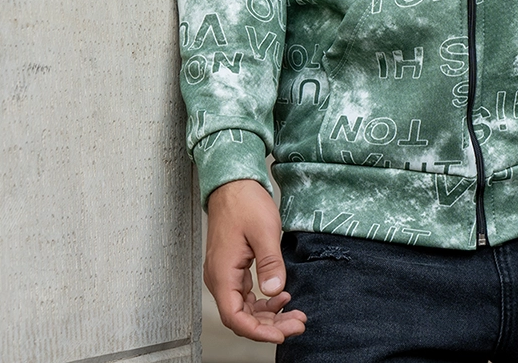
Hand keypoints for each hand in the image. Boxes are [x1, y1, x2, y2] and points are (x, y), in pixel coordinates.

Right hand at [205, 179, 306, 342]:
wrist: (233, 183)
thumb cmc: (244, 202)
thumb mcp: (264, 230)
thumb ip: (269, 263)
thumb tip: (274, 291)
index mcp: (222, 273)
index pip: (235, 317)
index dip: (257, 332)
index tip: (281, 334)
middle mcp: (220, 278)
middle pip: (242, 317)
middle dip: (270, 325)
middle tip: (298, 323)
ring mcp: (225, 274)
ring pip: (245, 308)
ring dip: (269, 315)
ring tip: (294, 313)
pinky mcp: (232, 268)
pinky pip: (246, 295)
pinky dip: (263, 301)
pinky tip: (280, 296)